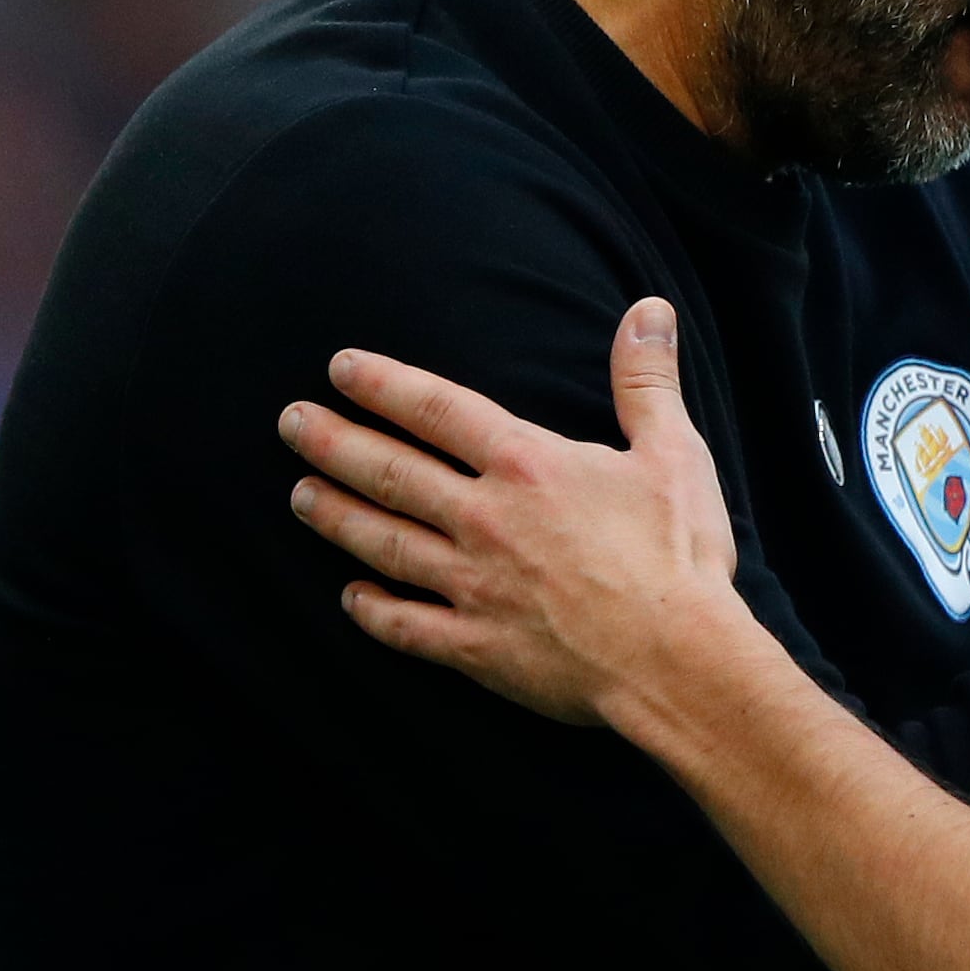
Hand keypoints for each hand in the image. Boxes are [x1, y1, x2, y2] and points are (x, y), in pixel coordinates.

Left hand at [282, 300, 757, 734]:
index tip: (341, 368)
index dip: (385, 384)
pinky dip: (374, 613)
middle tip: (291, 423)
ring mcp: (473, 586)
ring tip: (299, 497)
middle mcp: (485, 519)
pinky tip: (350, 600)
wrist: (675, 663)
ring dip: (338, 518)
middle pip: (391, 472)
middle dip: (334, 443)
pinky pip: (408, 627)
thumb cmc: (678, 556)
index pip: (438, 410)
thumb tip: (647, 307)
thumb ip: (646, 379)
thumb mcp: (674, 453)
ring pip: (385, 544)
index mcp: (526, 466)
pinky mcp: (477, 647)